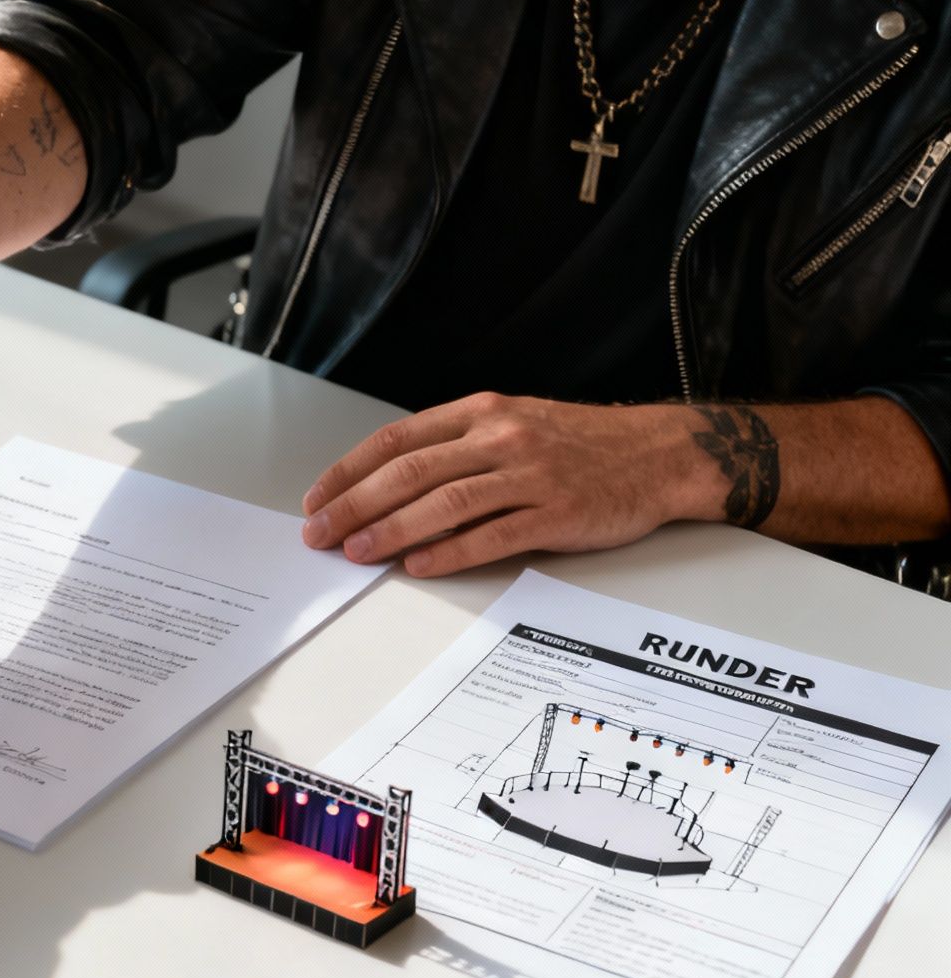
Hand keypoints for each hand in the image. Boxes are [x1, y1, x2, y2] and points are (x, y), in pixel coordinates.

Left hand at [299, 393, 709, 576]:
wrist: (660, 453)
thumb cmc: (580, 443)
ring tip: (357, 553)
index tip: (318, 499)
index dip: (349, 471)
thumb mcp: (512, 423)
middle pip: (409, 472)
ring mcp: (530, 475)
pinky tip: (419, 566)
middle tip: (320, 533)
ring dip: (392, 530)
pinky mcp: (557, 513)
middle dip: (355, 505)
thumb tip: (390, 487)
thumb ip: (457, 448)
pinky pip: (493, 536)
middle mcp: (500, 437)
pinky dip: (450, 552)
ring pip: (444, 503)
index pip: (396, 441)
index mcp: (481, 412)